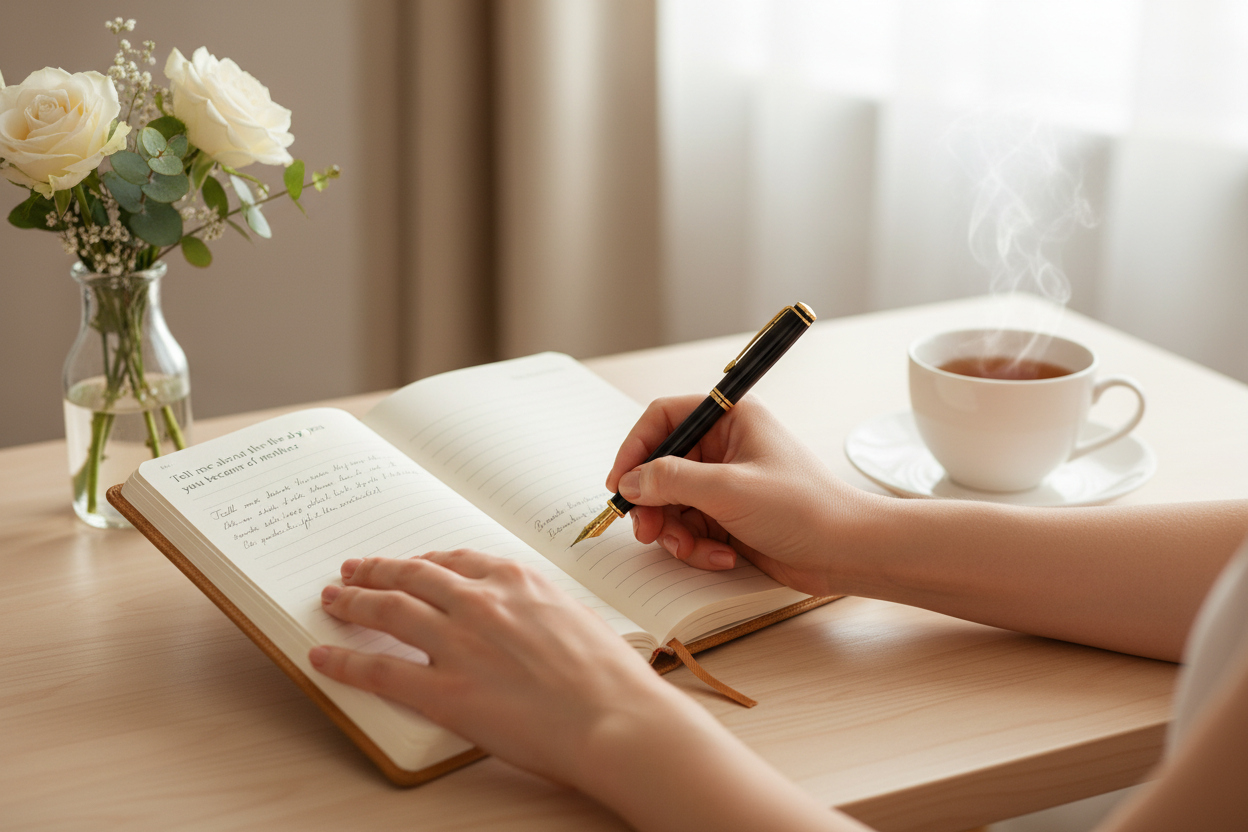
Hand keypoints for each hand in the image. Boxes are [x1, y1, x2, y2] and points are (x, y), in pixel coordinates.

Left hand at [311, 551, 855, 831]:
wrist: (618, 719)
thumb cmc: (611, 679)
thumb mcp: (577, 620)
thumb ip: (539, 611)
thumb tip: (524, 620)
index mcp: (517, 581)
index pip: (455, 561)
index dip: (423, 561)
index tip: (411, 562)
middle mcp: (481, 601)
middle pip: (412, 575)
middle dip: (377, 570)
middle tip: (353, 570)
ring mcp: (459, 643)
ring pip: (388, 610)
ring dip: (353, 601)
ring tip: (332, 599)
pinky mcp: (444, 691)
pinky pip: (379, 670)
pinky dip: (344, 659)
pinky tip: (324, 655)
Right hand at [606, 395, 886, 595]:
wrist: (847, 553)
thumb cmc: (803, 508)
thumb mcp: (728, 489)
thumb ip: (671, 480)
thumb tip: (629, 483)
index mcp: (731, 419)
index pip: (664, 419)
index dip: (635, 449)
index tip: (619, 484)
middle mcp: (725, 446)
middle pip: (661, 467)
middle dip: (653, 503)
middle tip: (648, 530)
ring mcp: (726, 484)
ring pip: (672, 504)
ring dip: (676, 532)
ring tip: (693, 549)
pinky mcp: (730, 517)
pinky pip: (692, 529)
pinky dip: (698, 547)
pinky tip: (723, 557)